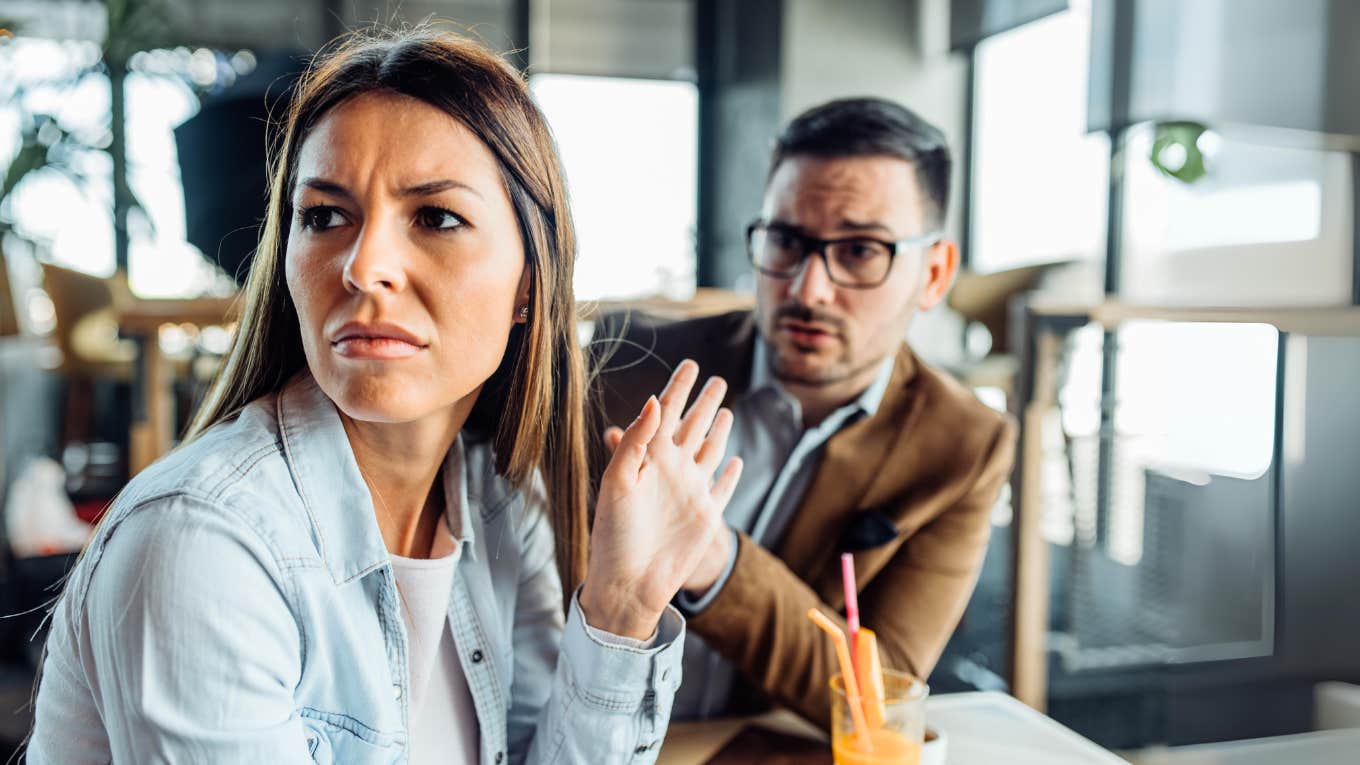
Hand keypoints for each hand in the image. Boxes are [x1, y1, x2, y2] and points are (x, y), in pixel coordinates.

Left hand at [580, 360, 742, 638]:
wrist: (629, 582)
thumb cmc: (614, 534)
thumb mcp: (618, 481)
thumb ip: (635, 441)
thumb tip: (653, 400)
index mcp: (647, 458)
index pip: (666, 412)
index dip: (678, 387)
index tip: (690, 364)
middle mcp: (670, 470)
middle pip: (692, 426)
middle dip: (703, 401)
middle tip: (716, 377)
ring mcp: (690, 492)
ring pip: (709, 451)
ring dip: (718, 430)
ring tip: (724, 410)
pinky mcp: (705, 515)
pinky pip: (721, 488)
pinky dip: (729, 473)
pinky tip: (734, 461)